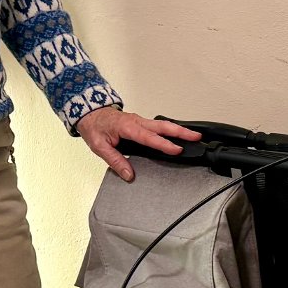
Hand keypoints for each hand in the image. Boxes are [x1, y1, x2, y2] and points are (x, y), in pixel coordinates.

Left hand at [76, 106, 201, 182]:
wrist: (90, 112)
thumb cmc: (94, 127)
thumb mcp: (99, 146)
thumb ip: (115, 160)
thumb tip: (128, 175)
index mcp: (127, 127)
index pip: (149, 137)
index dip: (164, 144)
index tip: (177, 150)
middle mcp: (137, 121)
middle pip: (163, 126)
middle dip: (181, 132)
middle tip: (197, 137)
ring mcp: (140, 121)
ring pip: (163, 124)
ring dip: (179, 130)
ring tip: (194, 136)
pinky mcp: (141, 123)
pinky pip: (158, 125)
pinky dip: (171, 129)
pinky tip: (178, 135)